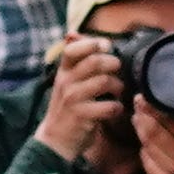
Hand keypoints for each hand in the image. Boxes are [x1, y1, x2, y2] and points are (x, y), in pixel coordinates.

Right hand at [33, 37, 124, 161]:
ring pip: (104, 82)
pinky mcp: (82, 117)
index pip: (73, 49)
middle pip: (94, 62)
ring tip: (118, 91)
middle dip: (112, 63)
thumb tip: (73, 33)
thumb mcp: (66, 81)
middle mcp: (66, 83)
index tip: (106, 46)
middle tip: (117, 70)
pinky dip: (117, 107)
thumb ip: (74, 60)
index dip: (92, 43)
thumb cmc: (67, 107)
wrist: (55, 140)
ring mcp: (73, 100)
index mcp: (63, 72)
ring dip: (117, 86)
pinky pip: (109, 106)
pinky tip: (115, 109)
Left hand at [133, 101, 173, 173]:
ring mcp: (167, 170)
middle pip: (152, 132)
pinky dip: (143, 147)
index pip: (168, 121)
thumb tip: (170, 99)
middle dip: (142, 115)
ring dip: (139, 129)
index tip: (143, 97)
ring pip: (146, 144)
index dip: (153, 108)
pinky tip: (144, 139)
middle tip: (137, 104)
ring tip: (137, 117)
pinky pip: (145, 159)